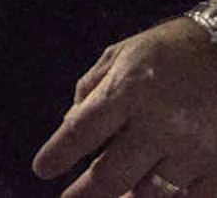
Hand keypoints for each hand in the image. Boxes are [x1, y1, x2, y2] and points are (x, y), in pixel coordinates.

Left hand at [33, 17, 216, 196]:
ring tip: (115, 195)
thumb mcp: (121, 54)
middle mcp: (158, 124)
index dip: (57, 154)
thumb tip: (69, 125)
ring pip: (149, 193)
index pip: (80, 132)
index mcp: (127, 91)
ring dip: (128, 196)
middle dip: (85, 192)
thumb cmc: (169, 52)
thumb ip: (91, 88)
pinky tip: (158, 194)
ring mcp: (192, 149)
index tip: (42, 169)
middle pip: (111, 174)